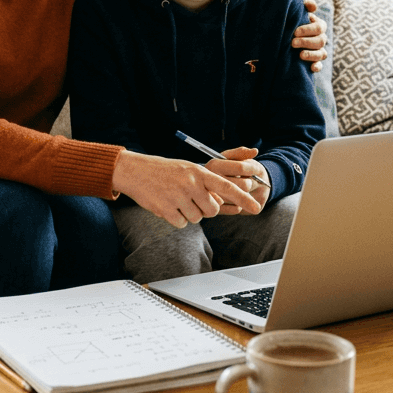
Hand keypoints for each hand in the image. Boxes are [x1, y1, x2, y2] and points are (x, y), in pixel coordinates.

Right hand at [111, 150, 260, 228]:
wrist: (135, 171)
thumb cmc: (164, 170)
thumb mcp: (188, 168)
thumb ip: (205, 182)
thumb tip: (221, 200)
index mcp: (199, 172)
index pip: (227, 187)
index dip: (243, 198)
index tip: (256, 207)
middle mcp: (191, 184)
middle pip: (212, 209)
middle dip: (206, 209)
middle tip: (192, 199)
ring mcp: (178, 197)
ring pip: (197, 218)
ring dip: (189, 213)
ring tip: (176, 199)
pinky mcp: (166, 209)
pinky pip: (182, 223)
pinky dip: (176, 218)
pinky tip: (167, 205)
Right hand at [201, 146, 269, 212]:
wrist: (208, 186)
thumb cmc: (225, 171)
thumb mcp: (228, 158)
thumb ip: (240, 153)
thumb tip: (255, 151)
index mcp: (213, 165)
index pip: (241, 167)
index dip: (252, 168)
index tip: (255, 169)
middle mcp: (209, 180)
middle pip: (244, 184)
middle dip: (249, 183)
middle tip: (246, 182)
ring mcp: (210, 197)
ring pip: (241, 198)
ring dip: (245, 196)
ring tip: (240, 191)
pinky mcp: (215, 210)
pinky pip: (235, 209)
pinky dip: (239, 206)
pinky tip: (236, 202)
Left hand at [292, 0, 327, 72]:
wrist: (285, 35)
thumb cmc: (293, 22)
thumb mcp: (297, 13)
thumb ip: (306, 7)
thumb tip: (312, 5)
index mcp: (319, 26)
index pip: (320, 27)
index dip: (308, 30)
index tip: (295, 32)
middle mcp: (321, 38)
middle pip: (320, 41)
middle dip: (306, 42)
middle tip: (293, 43)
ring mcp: (319, 51)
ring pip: (322, 54)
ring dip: (311, 54)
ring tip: (300, 55)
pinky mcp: (314, 62)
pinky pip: (320, 66)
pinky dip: (317, 67)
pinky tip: (311, 68)